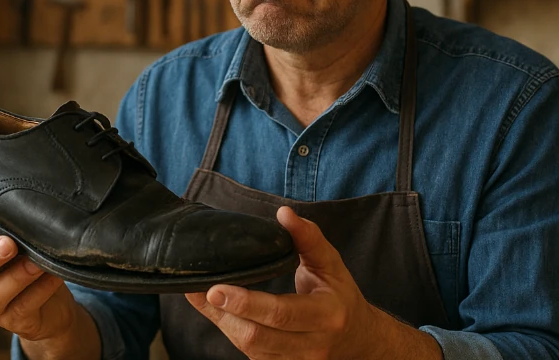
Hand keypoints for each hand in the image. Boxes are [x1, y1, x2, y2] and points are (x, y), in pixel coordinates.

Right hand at [0, 231, 77, 342]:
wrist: (54, 309)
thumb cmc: (33, 268)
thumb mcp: (22, 248)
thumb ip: (15, 235)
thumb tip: (19, 215)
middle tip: (8, 244)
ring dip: (17, 275)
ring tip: (36, 263)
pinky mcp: (15, 322)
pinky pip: (24, 306)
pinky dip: (41, 289)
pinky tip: (53, 276)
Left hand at [185, 207, 380, 359]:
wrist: (358, 339)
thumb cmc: (341, 296)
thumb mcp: (332, 263)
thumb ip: (308, 237)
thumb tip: (283, 213)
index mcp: (326, 315)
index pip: (280, 313)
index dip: (245, 303)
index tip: (216, 288)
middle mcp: (312, 345)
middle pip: (257, 336)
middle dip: (224, 313)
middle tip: (200, 289)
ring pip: (250, 347)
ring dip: (222, 322)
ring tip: (201, 296)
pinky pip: (251, 353)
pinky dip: (231, 331)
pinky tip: (218, 312)